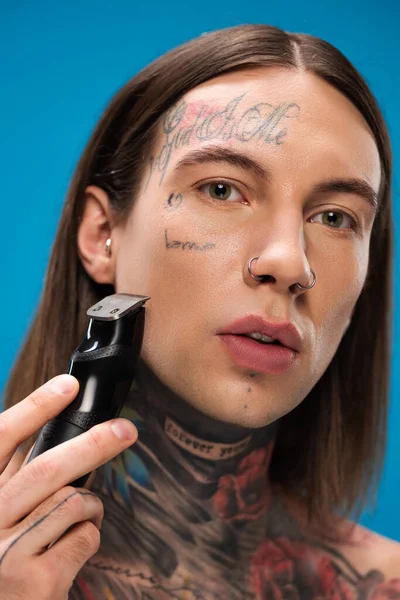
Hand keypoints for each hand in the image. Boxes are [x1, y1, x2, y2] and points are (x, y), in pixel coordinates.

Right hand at [0, 374, 136, 598]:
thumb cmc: (8, 555)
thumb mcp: (2, 511)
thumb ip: (20, 477)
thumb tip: (67, 430)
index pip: (1, 438)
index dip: (34, 408)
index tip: (68, 384)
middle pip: (45, 469)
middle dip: (92, 444)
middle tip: (126, 430)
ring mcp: (7, 554)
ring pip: (72, 501)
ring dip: (90, 505)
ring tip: (80, 517)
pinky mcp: (36, 581)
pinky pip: (85, 536)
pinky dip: (89, 535)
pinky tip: (70, 550)